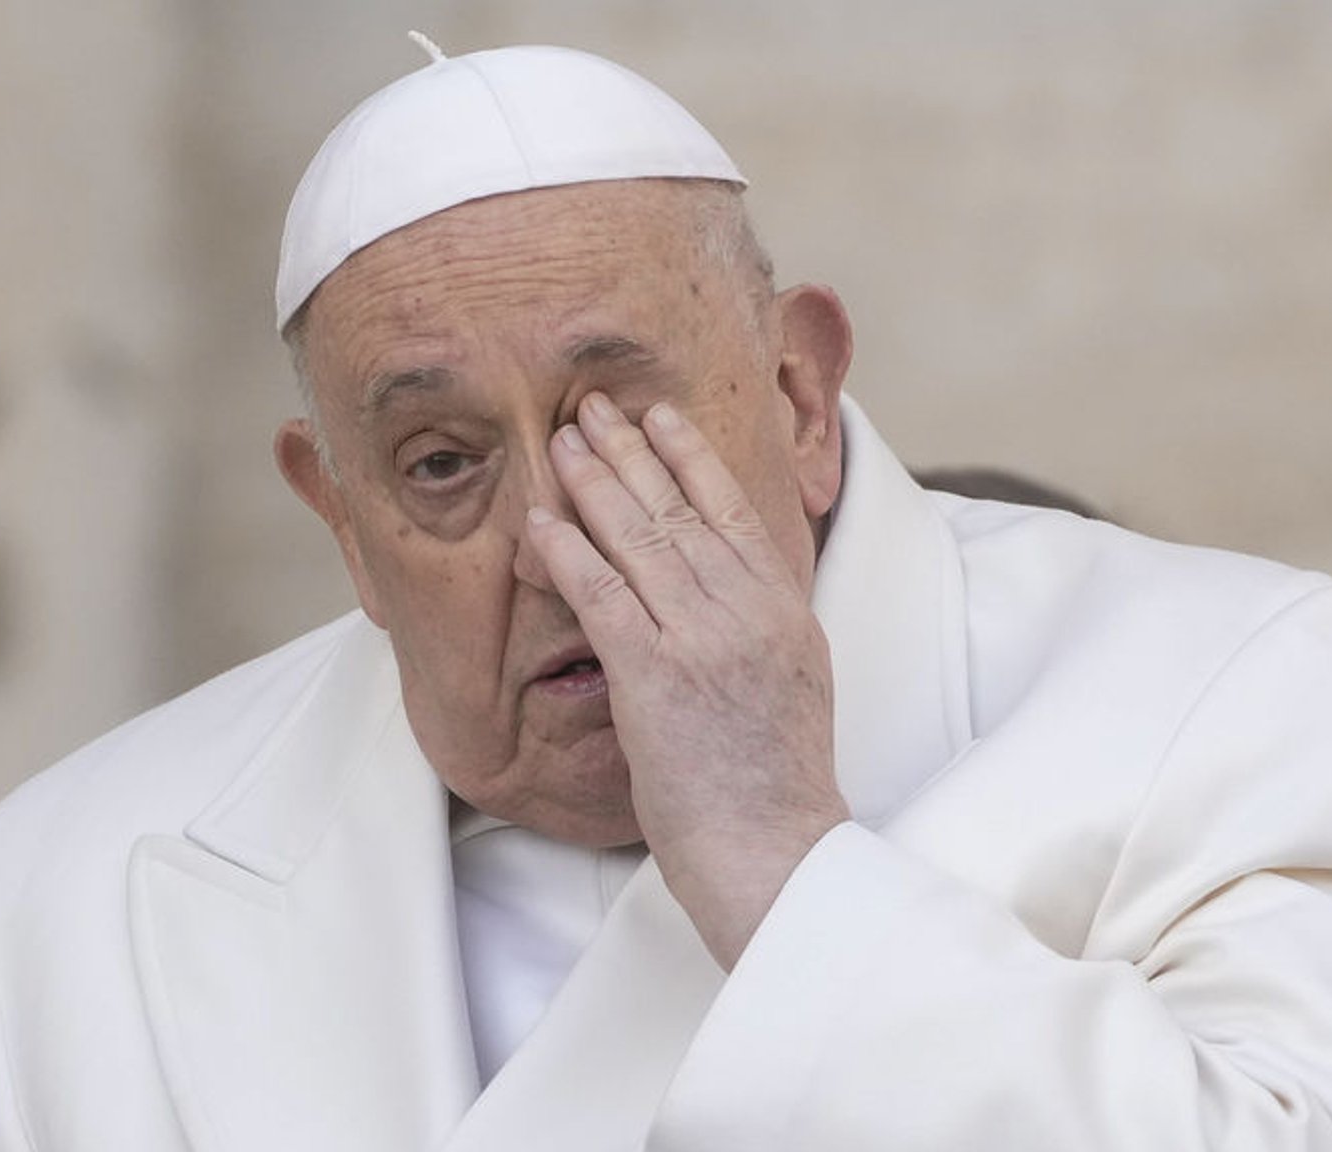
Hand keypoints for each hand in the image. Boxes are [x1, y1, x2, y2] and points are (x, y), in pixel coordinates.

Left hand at [525, 393, 848, 968]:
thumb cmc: (776, 789)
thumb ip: (758, 628)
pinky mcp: (656, 675)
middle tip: (591, 406)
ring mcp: (702, 639)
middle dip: (630, 450)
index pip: (733, 511)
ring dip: (593, 482)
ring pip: (639, 538)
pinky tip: (540, 520)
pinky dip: (568, 550)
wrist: (777, 853)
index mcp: (784, 612)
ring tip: (559, 441)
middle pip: (680, 508)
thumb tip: (724, 595)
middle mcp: (747, 611)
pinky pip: (602, 594)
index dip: (691, 457)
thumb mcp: (792, 685)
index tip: (661, 417)